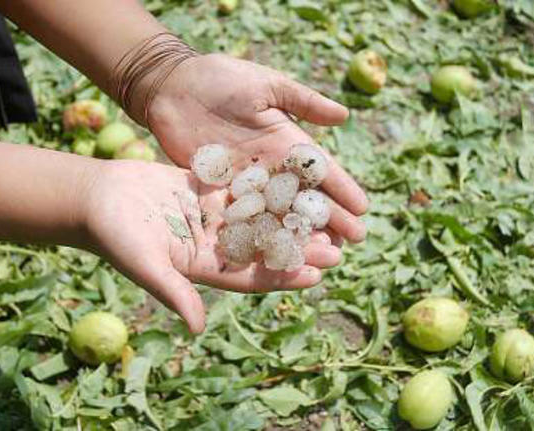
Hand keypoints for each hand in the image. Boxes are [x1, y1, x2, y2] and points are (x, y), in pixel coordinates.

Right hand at [82, 160, 342, 332]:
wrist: (95, 197)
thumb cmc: (114, 234)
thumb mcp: (145, 264)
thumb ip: (173, 292)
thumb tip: (198, 329)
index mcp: (203, 266)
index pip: (251, 276)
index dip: (283, 277)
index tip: (316, 275)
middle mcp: (213, 243)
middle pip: (263, 247)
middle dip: (298, 247)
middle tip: (336, 246)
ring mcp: (211, 216)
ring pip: (259, 216)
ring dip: (289, 216)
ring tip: (325, 213)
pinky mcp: (206, 190)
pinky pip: (243, 187)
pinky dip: (267, 185)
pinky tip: (295, 178)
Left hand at [146, 54, 367, 242]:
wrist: (170, 86)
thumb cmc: (220, 77)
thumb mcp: (266, 84)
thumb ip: (303, 101)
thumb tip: (344, 115)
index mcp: (287, 141)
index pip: (320, 169)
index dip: (341, 188)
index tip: (362, 209)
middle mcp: (271, 166)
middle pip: (304, 196)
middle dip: (329, 218)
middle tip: (353, 242)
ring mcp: (246, 182)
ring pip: (279, 212)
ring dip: (300, 232)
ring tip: (322, 254)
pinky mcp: (218, 191)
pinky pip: (244, 216)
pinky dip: (261, 233)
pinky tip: (276, 251)